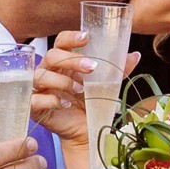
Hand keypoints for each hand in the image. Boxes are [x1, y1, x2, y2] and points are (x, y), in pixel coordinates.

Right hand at [33, 31, 140, 148]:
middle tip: (92, 67)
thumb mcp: (107, 85)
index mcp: (64, 62)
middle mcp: (49, 72)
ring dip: (63, 81)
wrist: (87, 131)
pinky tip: (65, 104)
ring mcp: (40, 89)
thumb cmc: (92, 104)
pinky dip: (50, 100)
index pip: (60, 42)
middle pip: (51, 56)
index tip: (86, 38)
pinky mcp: (36, 107)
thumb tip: (135, 55)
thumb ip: (118, 70)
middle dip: (72, 60)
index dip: (70, 37)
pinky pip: (35, 99)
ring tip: (80, 91)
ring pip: (41, 76)